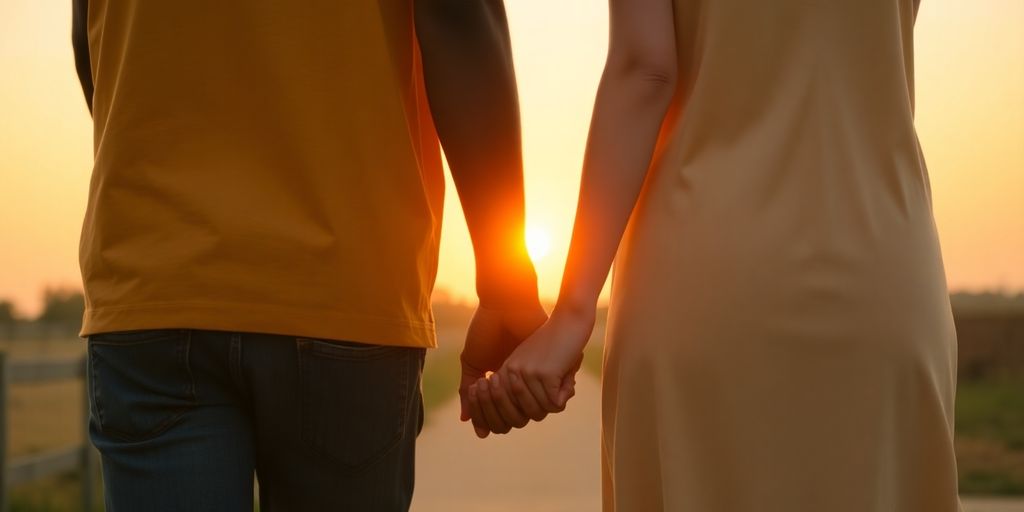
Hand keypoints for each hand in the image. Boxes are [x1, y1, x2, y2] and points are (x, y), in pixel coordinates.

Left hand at [471, 306, 594, 431]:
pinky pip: (554, 403)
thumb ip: (527, 390)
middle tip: (556, 392)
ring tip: (562, 380)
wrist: (569, 320)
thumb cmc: (556, 344)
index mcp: (505, 372)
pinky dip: (565, 394)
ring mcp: (526, 374)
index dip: (517, 415)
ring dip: (556, 400)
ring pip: (541, 410)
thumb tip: (531, 415)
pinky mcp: (543, 374)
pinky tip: (567, 377)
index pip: (501, 413)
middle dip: (543, 408)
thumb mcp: (535, 366)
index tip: (535, 403)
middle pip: (523, 416)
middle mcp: (511, 374)